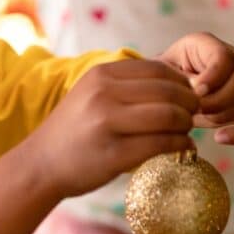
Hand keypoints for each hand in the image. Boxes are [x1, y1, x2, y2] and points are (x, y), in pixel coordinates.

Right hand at [22, 60, 199, 197]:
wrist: (40, 164)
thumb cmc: (75, 129)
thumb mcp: (92, 94)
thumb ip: (126, 85)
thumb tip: (177, 82)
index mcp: (101, 74)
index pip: (158, 69)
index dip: (182, 83)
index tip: (187, 97)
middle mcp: (104, 94)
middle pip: (169, 92)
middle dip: (190, 104)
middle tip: (193, 116)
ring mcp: (107, 124)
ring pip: (170, 117)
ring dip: (187, 126)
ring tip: (186, 133)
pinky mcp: (113, 154)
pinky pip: (161, 145)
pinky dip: (180, 146)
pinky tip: (182, 149)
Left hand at [157, 33, 233, 144]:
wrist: (168, 92)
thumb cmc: (163, 78)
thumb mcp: (162, 72)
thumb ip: (178, 78)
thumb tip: (199, 92)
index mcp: (208, 45)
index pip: (224, 57)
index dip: (214, 76)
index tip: (196, 91)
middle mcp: (233, 60)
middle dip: (218, 100)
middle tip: (196, 110)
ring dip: (226, 116)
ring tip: (201, 121)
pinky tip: (220, 138)